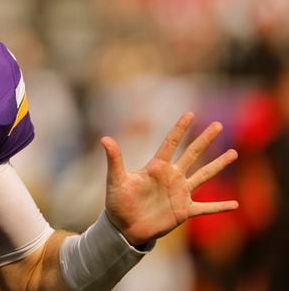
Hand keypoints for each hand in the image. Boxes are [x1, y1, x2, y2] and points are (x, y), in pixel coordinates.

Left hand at [101, 112, 237, 245]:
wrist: (124, 228)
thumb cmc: (117, 202)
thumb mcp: (115, 180)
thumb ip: (114, 160)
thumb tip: (104, 139)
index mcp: (156, 167)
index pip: (170, 143)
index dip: (180, 129)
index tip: (190, 113)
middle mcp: (171, 177)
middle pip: (192, 154)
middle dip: (205, 140)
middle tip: (218, 125)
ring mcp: (179, 193)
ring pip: (204, 175)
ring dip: (218, 165)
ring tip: (233, 153)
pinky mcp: (184, 211)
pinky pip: (206, 208)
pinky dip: (220, 207)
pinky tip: (236, 204)